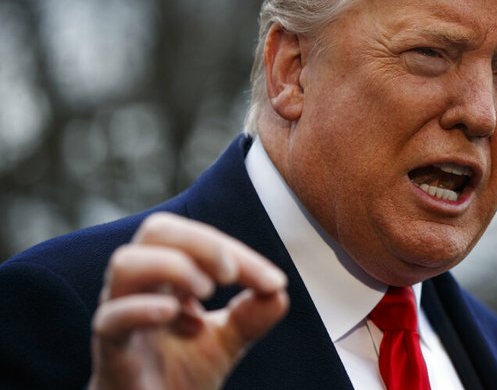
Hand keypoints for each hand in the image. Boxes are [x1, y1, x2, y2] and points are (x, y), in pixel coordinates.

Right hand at [89, 213, 288, 389]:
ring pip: (126, 264)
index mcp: (165, 275)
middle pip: (158, 230)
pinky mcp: (109, 351)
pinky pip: (111, 319)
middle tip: (231, 274)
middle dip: (203, 243)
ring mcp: (119, 314)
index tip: (274, 282)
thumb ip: (251, 316)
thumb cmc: (180, 374)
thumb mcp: (226, 340)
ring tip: (206, 292)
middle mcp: (139, 286)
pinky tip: (174, 313)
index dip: (238, 253)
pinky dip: (142, 309)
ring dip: (173, 267)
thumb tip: (279, 293)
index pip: (196, 239)